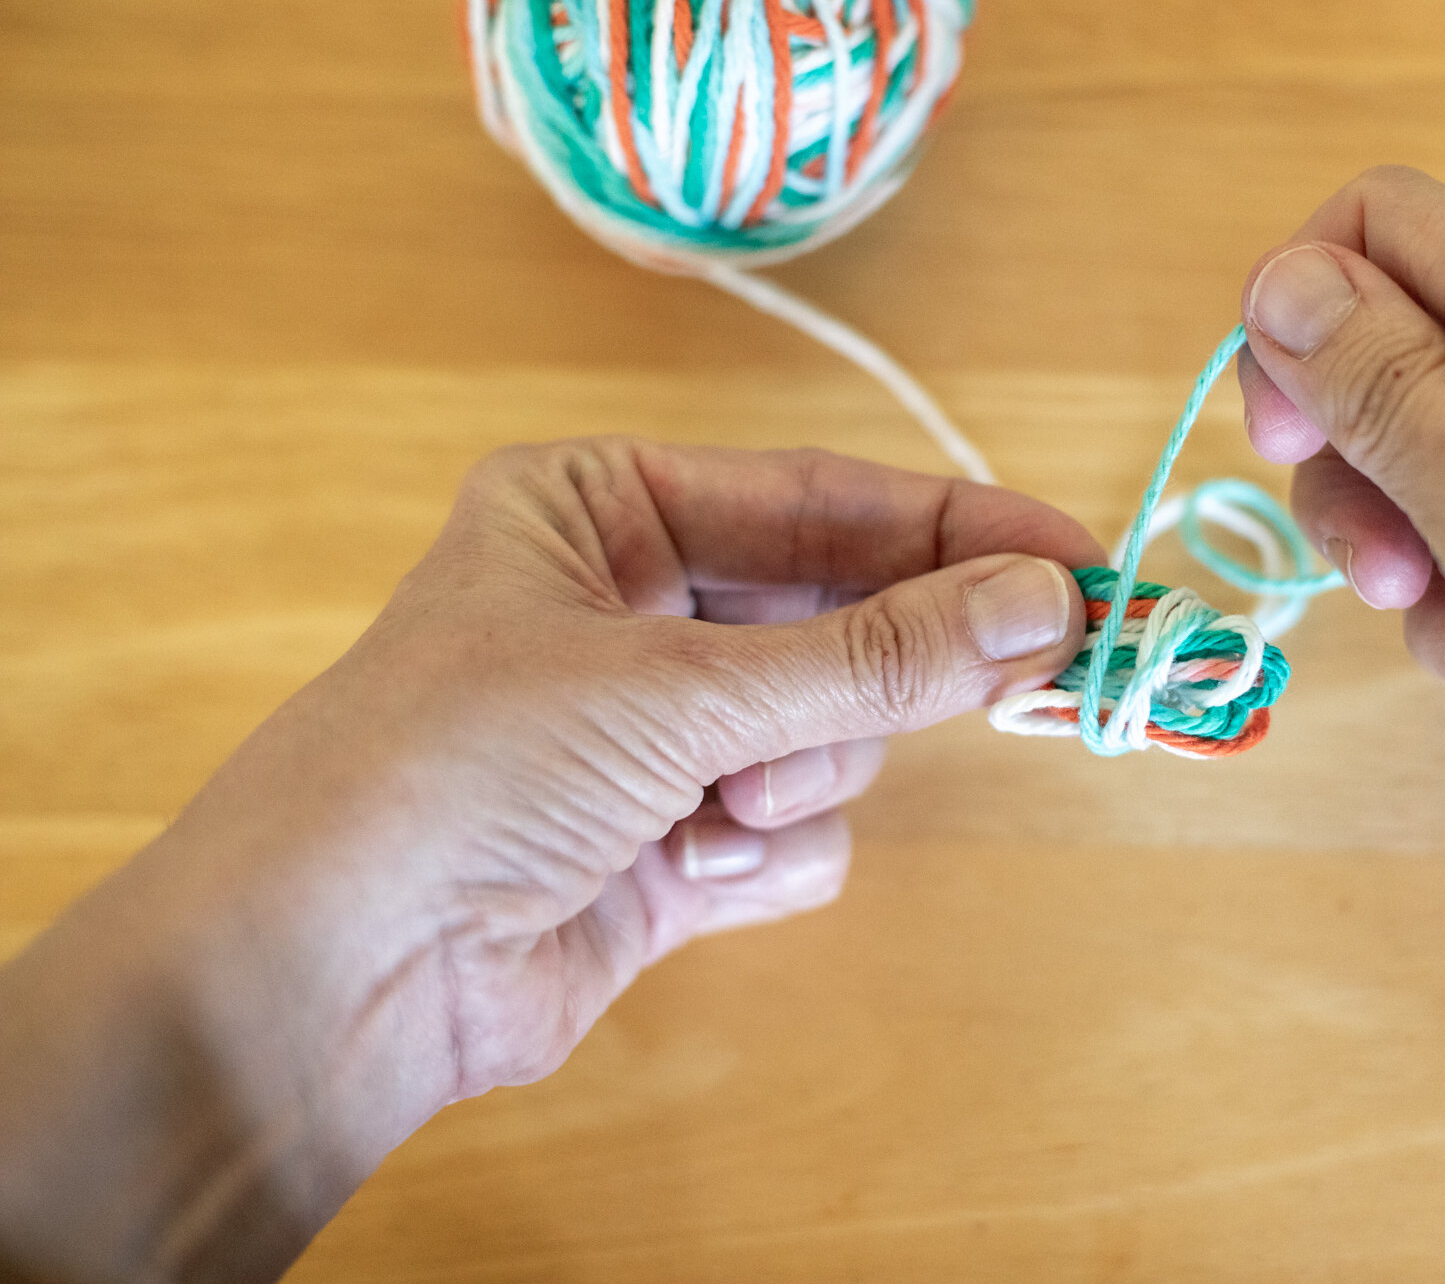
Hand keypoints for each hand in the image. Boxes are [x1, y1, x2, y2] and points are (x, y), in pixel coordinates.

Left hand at [0, 439, 1098, 1280]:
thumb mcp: (683, 684)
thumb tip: (1049, 603)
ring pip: (831, 732)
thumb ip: (878, 653)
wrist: (333, 977)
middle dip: (897, 662)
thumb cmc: (466, 766)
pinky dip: (765, 852)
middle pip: (839, 617)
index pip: (821, 499)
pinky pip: (799, 830)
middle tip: (1044, 663)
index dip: (957, 529)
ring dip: (799, 770)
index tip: (1079, 560)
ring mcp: (657, 734)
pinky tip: (686, 871)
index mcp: (603, 510)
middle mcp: (634, 609)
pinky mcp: (673, 846)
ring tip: (722, 803)